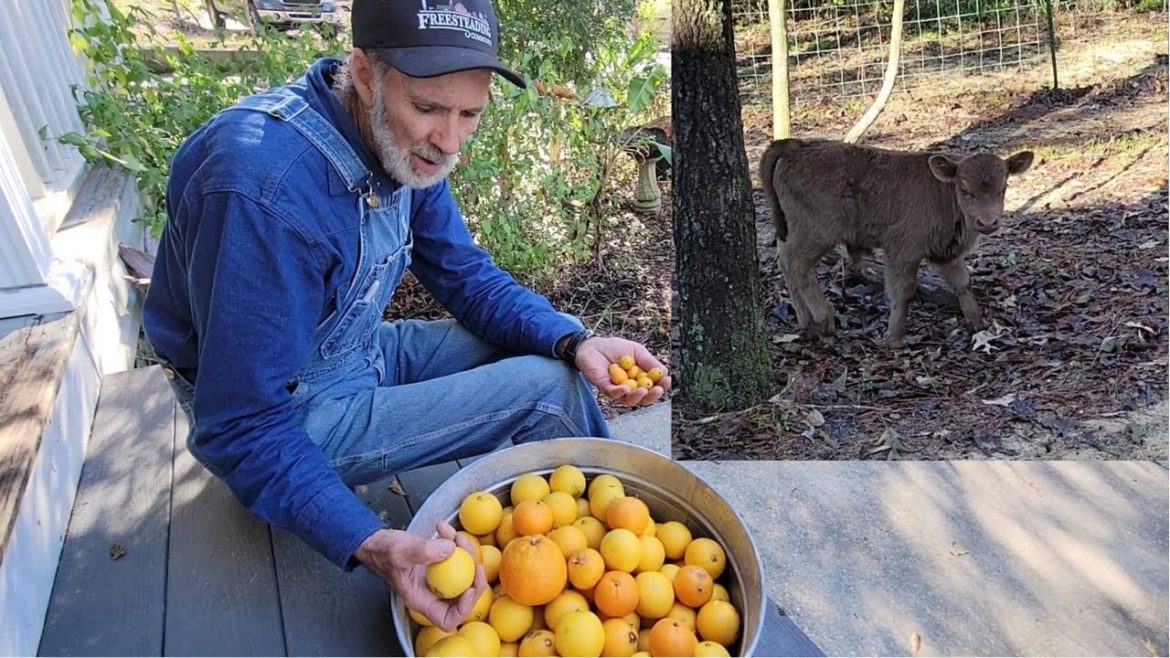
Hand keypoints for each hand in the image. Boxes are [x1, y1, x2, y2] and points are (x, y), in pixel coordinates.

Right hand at [354, 519, 486, 631]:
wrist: (378, 541)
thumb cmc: (382, 552)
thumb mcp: (400, 552)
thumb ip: (423, 551)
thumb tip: (450, 550)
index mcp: (421, 600)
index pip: (447, 620)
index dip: (464, 608)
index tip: (470, 589)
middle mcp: (431, 593)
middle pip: (463, 596)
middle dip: (473, 577)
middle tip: (474, 560)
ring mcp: (438, 579)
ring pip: (463, 573)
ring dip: (465, 552)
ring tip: (455, 535)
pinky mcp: (441, 564)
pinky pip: (455, 556)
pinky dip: (453, 541)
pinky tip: (444, 528)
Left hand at [574, 336, 670, 405]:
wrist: (593, 344)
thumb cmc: (616, 348)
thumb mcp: (637, 351)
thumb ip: (649, 361)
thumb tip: (665, 372)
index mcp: (640, 379)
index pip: (653, 387)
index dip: (661, 386)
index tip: (667, 381)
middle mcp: (630, 387)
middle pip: (643, 398)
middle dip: (652, 396)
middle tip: (658, 390)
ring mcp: (617, 389)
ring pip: (629, 399)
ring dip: (637, 397)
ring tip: (643, 390)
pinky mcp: (604, 387)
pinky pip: (613, 393)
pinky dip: (620, 392)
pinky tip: (626, 389)